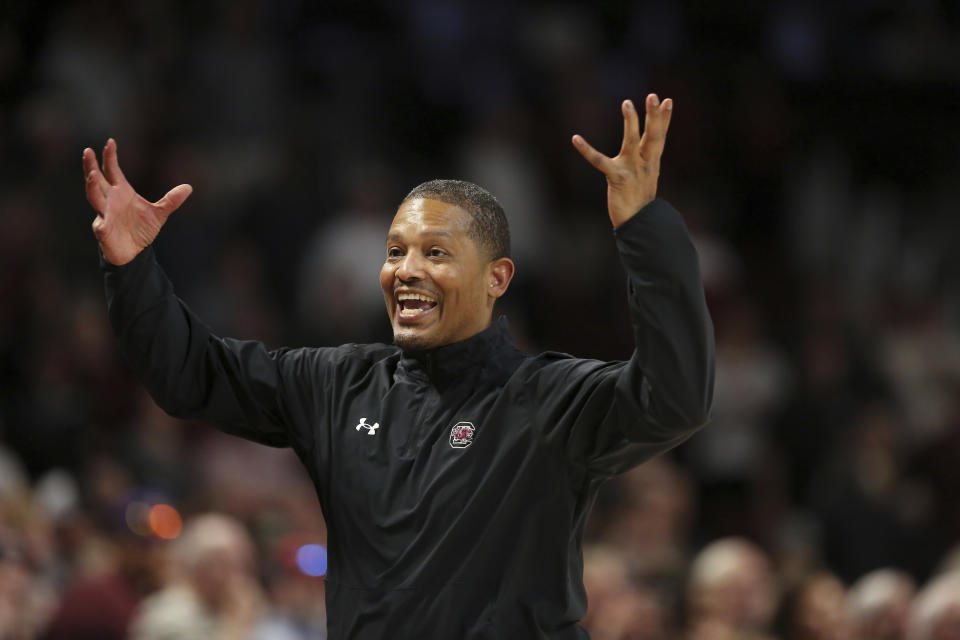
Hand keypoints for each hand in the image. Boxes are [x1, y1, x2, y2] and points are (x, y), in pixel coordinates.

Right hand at [83, 139, 192, 264]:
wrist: (135, 251)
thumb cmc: (141, 229)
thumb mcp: (159, 213)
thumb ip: (171, 200)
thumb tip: (189, 187)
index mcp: (121, 191)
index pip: (112, 170)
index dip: (109, 156)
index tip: (110, 142)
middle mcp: (110, 200)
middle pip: (96, 180)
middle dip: (91, 166)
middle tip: (87, 151)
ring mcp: (105, 215)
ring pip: (95, 199)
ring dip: (92, 187)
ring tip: (92, 175)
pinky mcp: (105, 232)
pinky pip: (101, 227)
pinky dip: (101, 225)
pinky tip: (101, 225)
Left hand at [572, 94, 672, 226]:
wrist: (638, 226)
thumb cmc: (640, 203)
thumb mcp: (648, 178)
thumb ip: (647, 162)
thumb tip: (649, 152)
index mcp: (652, 163)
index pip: (660, 137)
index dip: (664, 119)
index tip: (667, 101)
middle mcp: (645, 163)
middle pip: (653, 135)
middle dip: (654, 116)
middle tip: (654, 96)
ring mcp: (632, 169)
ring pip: (632, 141)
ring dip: (630, 121)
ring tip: (627, 103)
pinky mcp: (616, 177)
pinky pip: (599, 161)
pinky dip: (586, 150)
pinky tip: (576, 139)